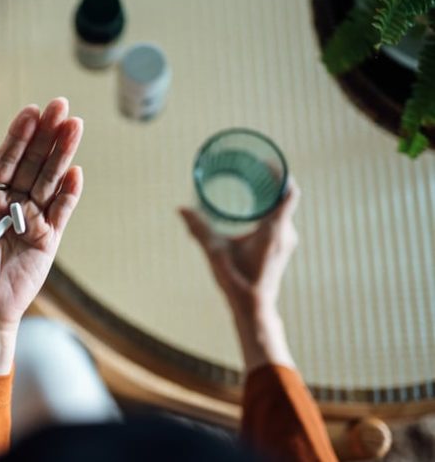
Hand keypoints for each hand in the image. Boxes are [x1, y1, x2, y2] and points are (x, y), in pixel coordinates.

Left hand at [0, 98, 83, 372]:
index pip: (5, 160)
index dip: (18, 136)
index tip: (31, 110)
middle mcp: (11, 205)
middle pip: (32, 163)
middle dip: (47, 135)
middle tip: (62, 106)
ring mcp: (31, 221)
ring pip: (49, 180)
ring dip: (62, 154)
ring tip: (75, 125)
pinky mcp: (48, 240)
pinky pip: (61, 212)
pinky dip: (69, 192)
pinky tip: (76, 170)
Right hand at [179, 179, 300, 316]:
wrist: (254, 308)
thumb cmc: (237, 281)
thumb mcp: (215, 252)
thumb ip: (199, 229)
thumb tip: (181, 209)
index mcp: (275, 230)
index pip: (288, 192)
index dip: (281, 173)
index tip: (266, 162)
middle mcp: (286, 233)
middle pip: (285, 198)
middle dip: (271, 181)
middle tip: (253, 168)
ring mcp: (286, 242)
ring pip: (283, 210)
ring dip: (270, 196)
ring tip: (252, 184)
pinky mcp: (281, 249)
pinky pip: (280, 221)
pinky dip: (269, 210)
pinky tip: (253, 209)